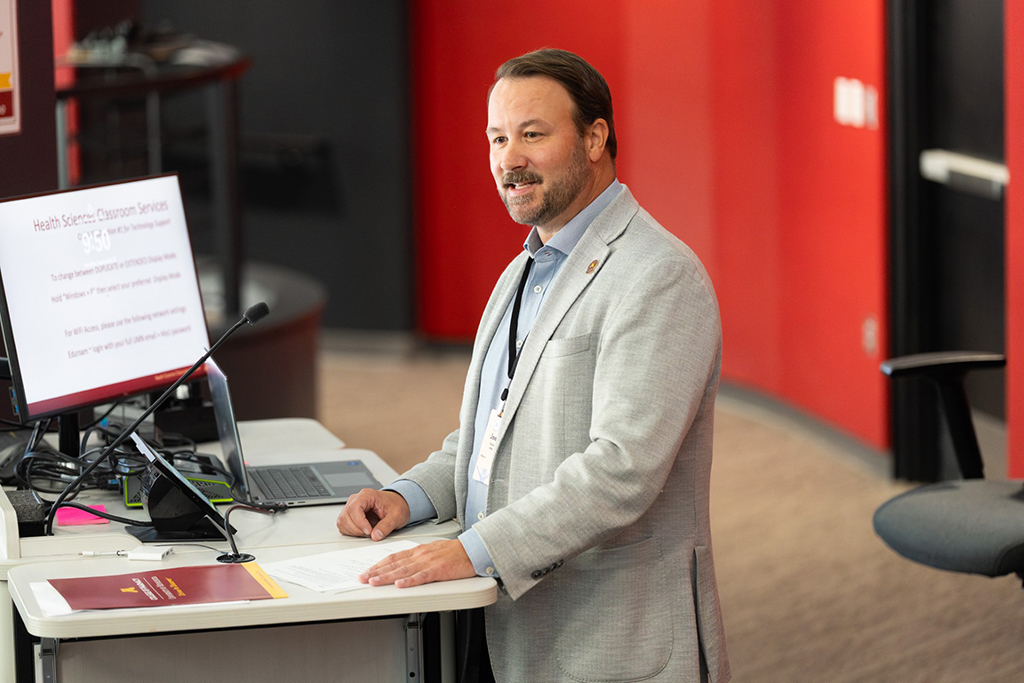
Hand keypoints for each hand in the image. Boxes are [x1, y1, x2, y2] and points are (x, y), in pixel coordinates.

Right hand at [336, 489, 409, 540]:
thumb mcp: (396, 516)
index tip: (369, 531)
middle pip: (345, 516)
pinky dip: (351, 532)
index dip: (359, 522)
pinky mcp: (350, 516)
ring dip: (354, 531)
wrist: (397, 504)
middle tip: (371, 533)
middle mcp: (356, 500)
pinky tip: (363, 531)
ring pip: (342, 522)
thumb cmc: (396, 505)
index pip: (354, 508)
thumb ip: (386, 526)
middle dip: (357, 529)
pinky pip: (343, 526)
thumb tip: (376, 536)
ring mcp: (352, 507)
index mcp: (367, 495)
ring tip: (368, 531)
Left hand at [360, 539, 474, 587]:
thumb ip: (418, 558)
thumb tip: (404, 565)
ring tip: (374, 582)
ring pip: (404, 570)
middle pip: (394, 564)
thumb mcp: (432, 551)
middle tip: (363, 578)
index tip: (367, 571)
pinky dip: (410, 581)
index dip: (379, 564)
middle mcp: (420, 555)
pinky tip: (400, 585)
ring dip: (387, 577)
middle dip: (377, 571)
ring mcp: (429, 562)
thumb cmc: (455, 552)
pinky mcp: (439, 570)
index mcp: (418, 551)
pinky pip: (422, 576)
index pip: (394, 557)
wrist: (473, 549)